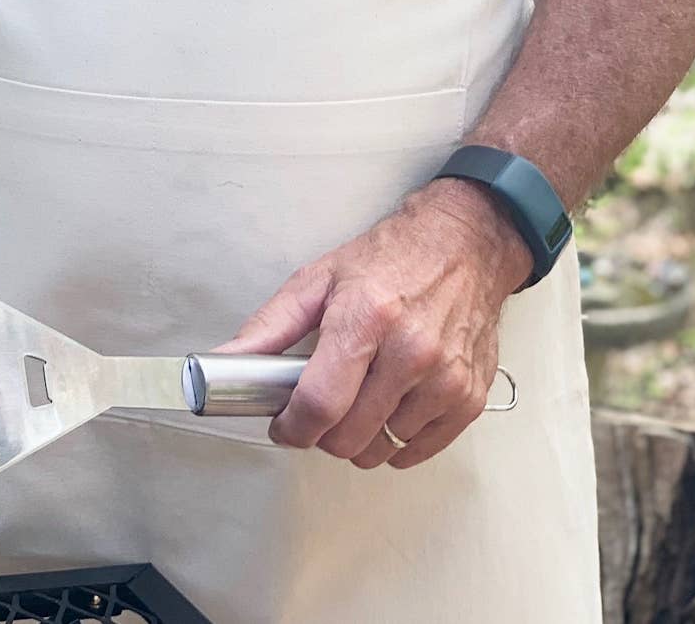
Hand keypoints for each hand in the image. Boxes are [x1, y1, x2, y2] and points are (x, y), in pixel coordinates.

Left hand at [216, 178, 531, 469]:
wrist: (464, 244)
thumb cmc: (390, 258)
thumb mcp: (318, 280)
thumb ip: (269, 328)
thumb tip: (225, 362)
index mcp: (365, 316)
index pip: (319, 403)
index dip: (291, 427)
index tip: (284, 426)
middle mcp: (410, 350)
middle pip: (348, 437)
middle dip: (323, 432)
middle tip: (321, 405)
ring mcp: (445, 377)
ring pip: (381, 450)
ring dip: (361, 436)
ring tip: (360, 396)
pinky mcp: (469, 396)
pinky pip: (416, 451)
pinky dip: (395, 440)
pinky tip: (389, 407)